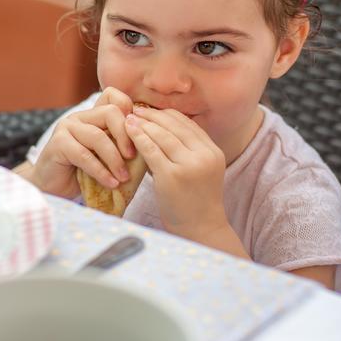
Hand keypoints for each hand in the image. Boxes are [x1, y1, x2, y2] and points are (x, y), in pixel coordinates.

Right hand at [26, 87, 136, 198]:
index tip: (138, 135)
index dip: (130, 111)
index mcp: (92, 115)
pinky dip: (101, 171)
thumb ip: (119, 146)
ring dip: (115, 159)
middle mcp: (79, 117)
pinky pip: (84, 155)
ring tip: (123, 177)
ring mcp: (66, 128)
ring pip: (98, 136)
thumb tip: (147, 145)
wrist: (52, 188)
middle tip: (133, 157)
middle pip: (110, 112)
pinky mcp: (57, 143)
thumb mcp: (105, 157)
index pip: (113, 96)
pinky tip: (111, 183)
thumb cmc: (82, 174)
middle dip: (126, 136)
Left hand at [125, 105, 227, 235]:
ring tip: (127, 118)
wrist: (201, 231)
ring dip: (143, 124)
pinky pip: (151, 150)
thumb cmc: (194, 201)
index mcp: (213, 151)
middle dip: (152, 115)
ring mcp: (189, 166)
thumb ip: (184, 150)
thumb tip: (158, 127)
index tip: (149, 110)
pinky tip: (128, 132)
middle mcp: (204, 155)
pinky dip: (138, 138)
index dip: (165, 114)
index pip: (187, 123)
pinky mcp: (171, 177)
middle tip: (133, 109)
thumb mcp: (198, 171)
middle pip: (174, 125)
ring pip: (162, 135)